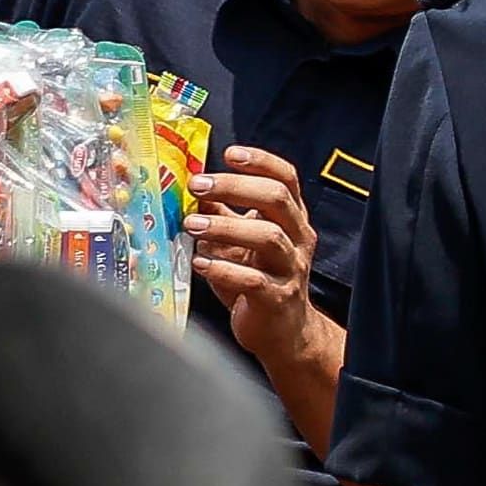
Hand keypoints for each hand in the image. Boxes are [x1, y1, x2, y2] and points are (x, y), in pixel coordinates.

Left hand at [193, 146, 319, 371]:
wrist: (283, 331)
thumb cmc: (259, 280)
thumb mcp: (239, 240)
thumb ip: (220, 213)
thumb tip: (187, 186)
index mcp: (291, 220)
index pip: (286, 179)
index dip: (260, 161)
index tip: (229, 154)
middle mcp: (297, 240)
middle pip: (277, 200)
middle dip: (234, 187)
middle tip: (198, 186)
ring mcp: (290, 269)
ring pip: (268, 237)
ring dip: (225, 227)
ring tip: (191, 226)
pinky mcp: (277, 299)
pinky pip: (253, 280)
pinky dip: (222, 270)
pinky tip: (199, 264)